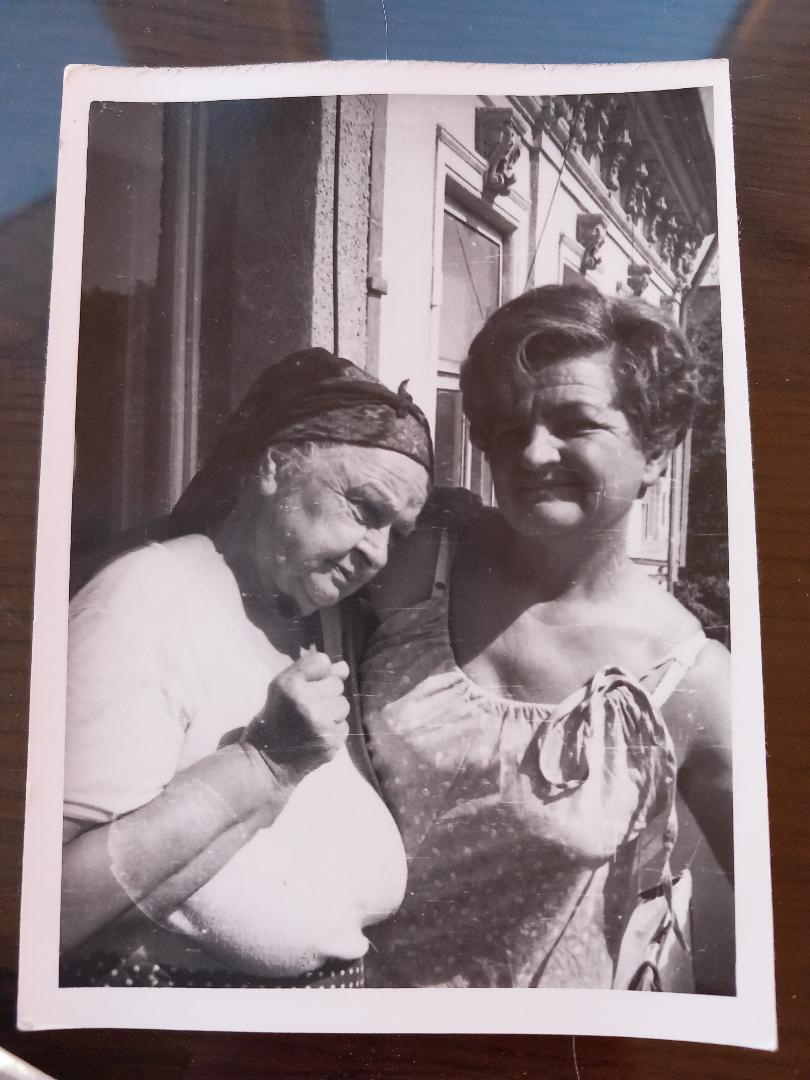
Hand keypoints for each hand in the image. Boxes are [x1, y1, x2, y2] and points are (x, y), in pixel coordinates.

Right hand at [242, 648, 349, 782]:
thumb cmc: (274, 719)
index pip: (322, 661)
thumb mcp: (282, 688)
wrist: (265, 762)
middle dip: (325, 693)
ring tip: (312, 722)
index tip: (306, 685)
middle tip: (306, 708)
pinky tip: (316, 736)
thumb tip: (344, 667)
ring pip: (343, 705)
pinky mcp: (330, 742)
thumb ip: (311, 672)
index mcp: (289, 685)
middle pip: (336, 684)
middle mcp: (306, 702)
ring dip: (332, 712)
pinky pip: (344, 726)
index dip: (317, 673)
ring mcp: (320, 724)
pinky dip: (333, 730)